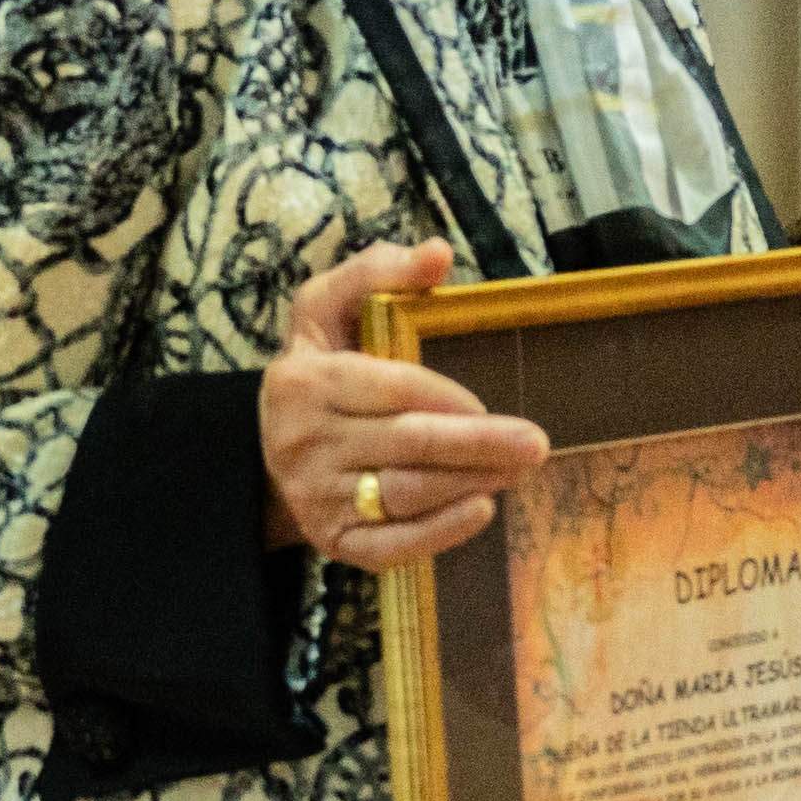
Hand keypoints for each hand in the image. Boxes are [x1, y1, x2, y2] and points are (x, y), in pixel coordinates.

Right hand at [259, 239, 539, 573]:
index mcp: (305, 381)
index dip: (446, 396)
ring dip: (468, 483)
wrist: (265, 448)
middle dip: (476, 444)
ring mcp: (316, 496)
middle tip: (535, 444)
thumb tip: (438, 254)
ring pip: (403, 494)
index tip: (487, 403)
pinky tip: (481, 510)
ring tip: (515, 471)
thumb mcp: (328, 307)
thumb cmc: (318, 368)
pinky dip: (439, 533)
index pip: (390, 388)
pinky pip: (389, 546)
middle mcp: (304, 442)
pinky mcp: (331, 540)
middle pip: (406, 444)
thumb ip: (377, 272)